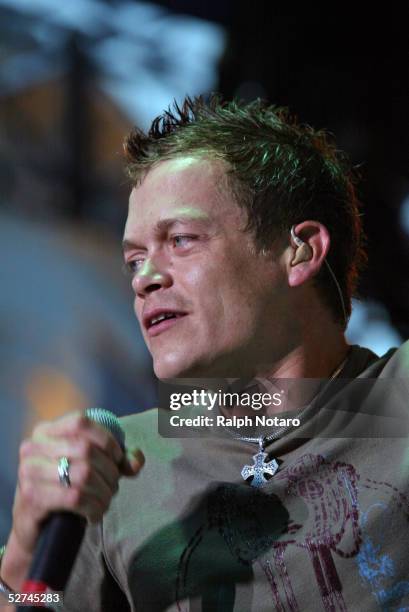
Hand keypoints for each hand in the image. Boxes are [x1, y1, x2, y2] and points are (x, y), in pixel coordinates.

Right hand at [11, 410, 143, 557]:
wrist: (38, 529)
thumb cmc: (68, 490)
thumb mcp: (94, 469)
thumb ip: (119, 460)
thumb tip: (137, 460)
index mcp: (46, 432)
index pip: (81, 422)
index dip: (106, 439)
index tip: (117, 457)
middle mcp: (32, 447)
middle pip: (86, 449)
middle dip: (109, 470)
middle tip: (113, 486)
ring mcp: (29, 472)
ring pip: (83, 474)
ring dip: (104, 492)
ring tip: (105, 501)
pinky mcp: (32, 498)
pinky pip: (75, 498)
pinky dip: (93, 507)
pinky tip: (94, 515)